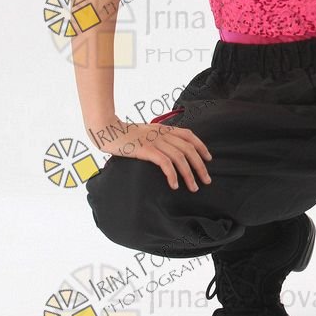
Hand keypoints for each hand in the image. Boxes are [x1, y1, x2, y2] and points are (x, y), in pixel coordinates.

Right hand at [91, 113, 213, 191]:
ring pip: (180, 158)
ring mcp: (154, 141)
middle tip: (206, 180)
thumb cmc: (123, 134)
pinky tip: (174, 185)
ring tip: (193, 187)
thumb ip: (157, 137)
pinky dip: (172, 174)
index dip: (201, 146)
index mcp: (164, 128)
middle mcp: (162, 133)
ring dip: (189, 174)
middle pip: (189, 149)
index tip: (208, 159)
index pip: (189, 135)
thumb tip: (167, 149)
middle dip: (200, 166)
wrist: (106, 129)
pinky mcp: (146, 150)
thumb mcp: (145, 132)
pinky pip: (165, 163)